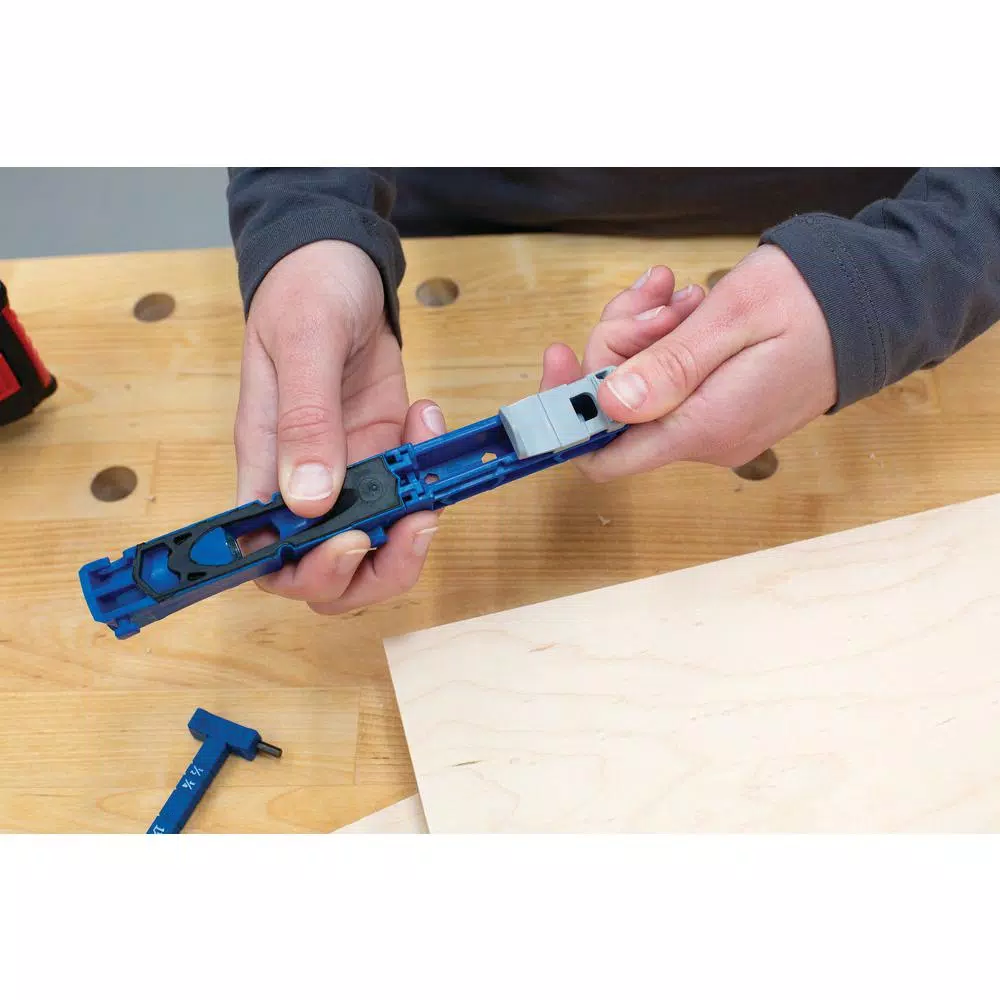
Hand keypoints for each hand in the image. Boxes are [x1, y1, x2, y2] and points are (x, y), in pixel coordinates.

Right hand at [234, 240, 442, 613]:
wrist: (341, 262)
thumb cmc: (304, 292)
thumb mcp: (304, 343)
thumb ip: (304, 420)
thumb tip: (305, 501)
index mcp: (262, 464)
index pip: (263, 555)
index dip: (301, 570)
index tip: (346, 543)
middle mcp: (300, 483)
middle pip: (322, 574)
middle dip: (367, 571)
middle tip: (406, 524)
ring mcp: (346, 474)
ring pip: (371, 551)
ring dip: (408, 539)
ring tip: (430, 491)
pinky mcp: (384, 455)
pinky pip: (408, 498)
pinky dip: (429, 482)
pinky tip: (428, 422)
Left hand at [539, 245, 836, 478]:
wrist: (878, 303)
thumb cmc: (814, 301)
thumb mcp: (734, 319)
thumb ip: (668, 367)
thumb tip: (607, 406)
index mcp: (705, 427)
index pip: (604, 455)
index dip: (567, 413)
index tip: (559, 358)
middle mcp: (706, 439)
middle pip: (616, 410)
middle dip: (618, 346)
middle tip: (654, 300)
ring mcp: (715, 427)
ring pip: (640, 389)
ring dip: (644, 336)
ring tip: (681, 297)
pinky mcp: (722, 409)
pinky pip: (670, 383)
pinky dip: (667, 343)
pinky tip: (689, 309)